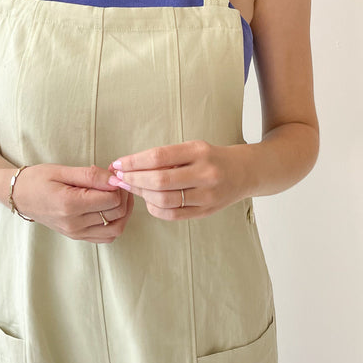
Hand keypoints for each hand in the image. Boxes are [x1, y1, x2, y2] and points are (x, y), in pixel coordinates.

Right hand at [11, 163, 133, 242]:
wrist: (19, 195)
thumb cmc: (38, 179)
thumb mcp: (62, 170)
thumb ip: (90, 176)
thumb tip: (115, 179)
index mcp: (69, 205)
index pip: (111, 200)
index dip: (118, 185)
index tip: (113, 174)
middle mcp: (74, 224)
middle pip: (116, 214)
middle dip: (123, 196)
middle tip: (117, 181)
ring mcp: (76, 233)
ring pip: (115, 229)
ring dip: (123, 212)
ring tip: (118, 195)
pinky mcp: (77, 236)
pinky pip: (106, 237)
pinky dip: (115, 224)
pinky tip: (110, 208)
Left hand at [107, 140, 247, 219]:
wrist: (245, 172)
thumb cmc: (212, 158)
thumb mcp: (193, 148)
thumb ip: (167, 157)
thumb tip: (130, 166)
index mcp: (199, 151)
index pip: (158, 156)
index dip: (134, 161)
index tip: (118, 163)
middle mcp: (205, 173)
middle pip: (159, 180)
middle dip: (133, 179)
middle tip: (118, 178)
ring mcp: (207, 195)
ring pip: (164, 200)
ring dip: (141, 195)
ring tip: (130, 188)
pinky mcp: (206, 211)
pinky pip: (173, 214)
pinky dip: (155, 209)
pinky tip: (148, 201)